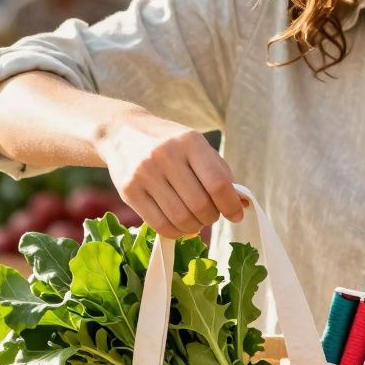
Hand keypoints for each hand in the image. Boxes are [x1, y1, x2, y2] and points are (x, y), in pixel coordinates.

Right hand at [95, 109, 244, 237]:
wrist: (122, 132)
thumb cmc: (169, 143)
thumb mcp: (197, 147)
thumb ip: (220, 173)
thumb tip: (242, 204)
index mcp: (189, 141)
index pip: (218, 184)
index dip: (231, 205)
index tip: (236, 215)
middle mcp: (165, 155)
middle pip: (200, 205)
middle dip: (211, 217)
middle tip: (210, 215)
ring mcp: (144, 173)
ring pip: (180, 219)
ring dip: (195, 227)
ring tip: (196, 221)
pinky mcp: (128, 191)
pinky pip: (159, 225)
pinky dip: (176, 232)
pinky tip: (180, 226)